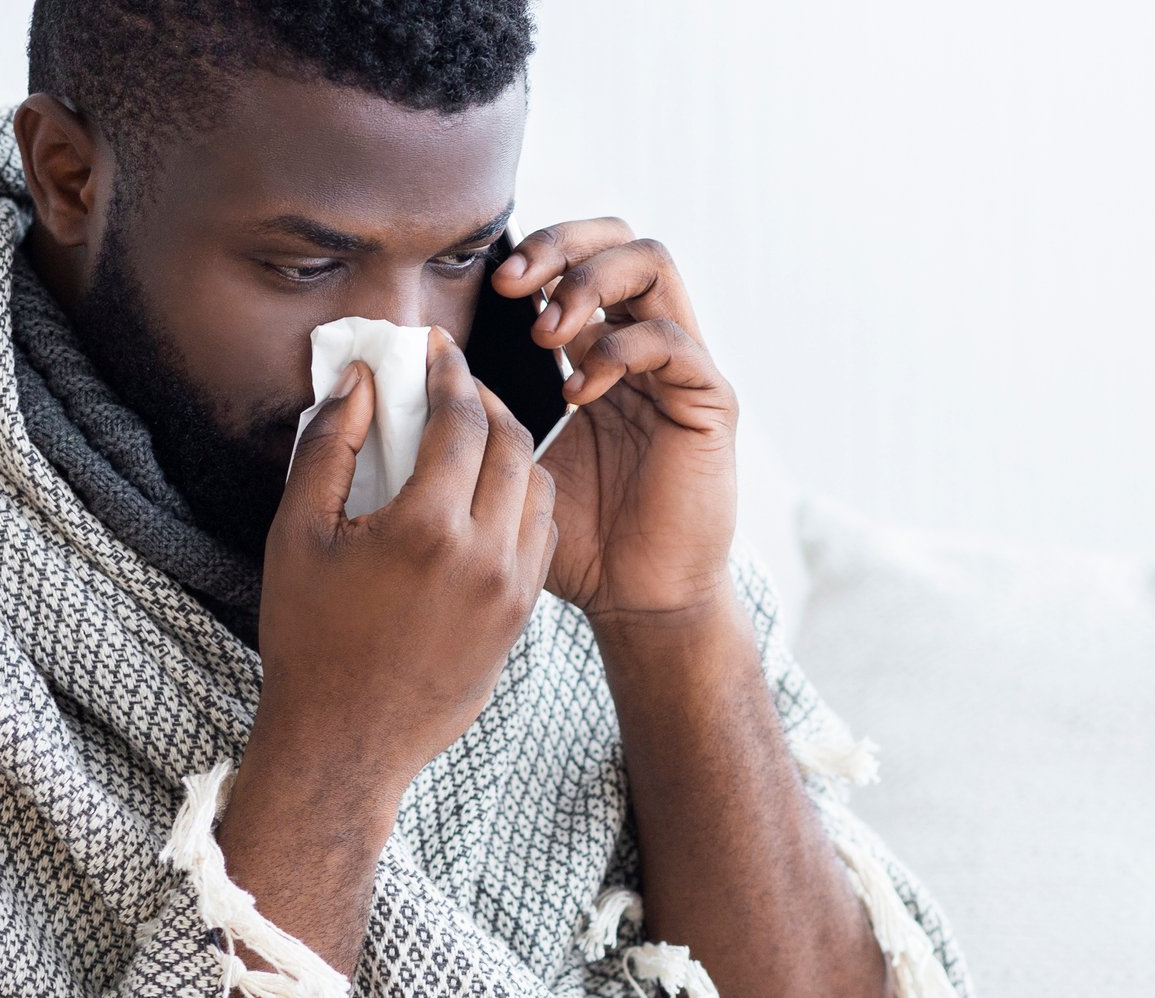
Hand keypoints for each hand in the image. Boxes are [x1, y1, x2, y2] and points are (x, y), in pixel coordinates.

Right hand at [246, 330, 557, 800]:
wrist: (346, 744)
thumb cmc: (308, 639)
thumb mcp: (297, 534)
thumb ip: (330, 447)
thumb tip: (360, 382)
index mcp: (428, 528)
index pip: (461, 420)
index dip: (449, 373)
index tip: (435, 350)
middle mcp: (486, 555)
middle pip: (511, 443)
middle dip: (485, 401)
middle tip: (454, 385)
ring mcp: (513, 591)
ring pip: (538, 488)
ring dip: (511, 450)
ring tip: (472, 437)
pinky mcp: (522, 619)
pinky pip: (540, 537)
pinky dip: (520, 501)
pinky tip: (484, 497)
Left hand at [491, 219, 736, 627]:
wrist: (633, 599)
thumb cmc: (580, 537)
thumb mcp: (517, 460)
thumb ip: (492, 406)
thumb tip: (444, 355)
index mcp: (603, 351)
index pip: (583, 259)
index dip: (538, 251)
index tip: (487, 284)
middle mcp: (647, 347)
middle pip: (623, 241)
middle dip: (562, 245)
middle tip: (512, 285)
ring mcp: (682, 369)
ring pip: (655, 266)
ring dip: (590, 283)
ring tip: (547, 331)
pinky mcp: (709, 401)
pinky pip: (672, 340)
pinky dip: (620, 350)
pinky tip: (580, 391)